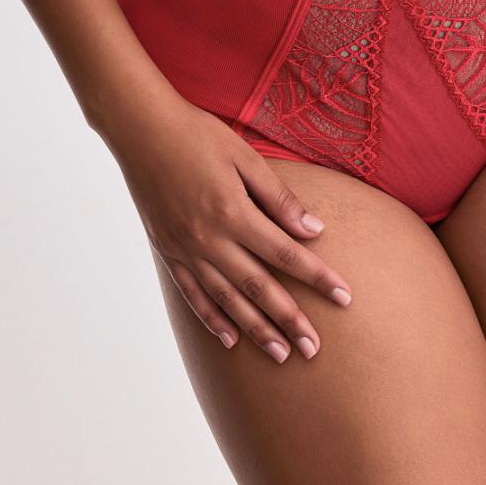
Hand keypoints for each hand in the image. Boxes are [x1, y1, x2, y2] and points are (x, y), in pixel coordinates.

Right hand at [114, 94, 354, 362]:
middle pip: (259, 288)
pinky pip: (193, 295)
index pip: (286, 254)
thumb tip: (314, 231)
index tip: (344, 297)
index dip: (317, 277)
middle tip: (315, 349)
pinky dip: (212, 319)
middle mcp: (210, 239)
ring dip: (256, 330)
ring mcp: (186, 250)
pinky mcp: (168, 252)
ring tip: (281, 355)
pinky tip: (230, 339)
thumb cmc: (198, 134)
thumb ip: (279, 198)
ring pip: (227, 300)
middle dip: (290, 320)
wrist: (140, 130)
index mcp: (233, 213)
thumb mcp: (245, 157)